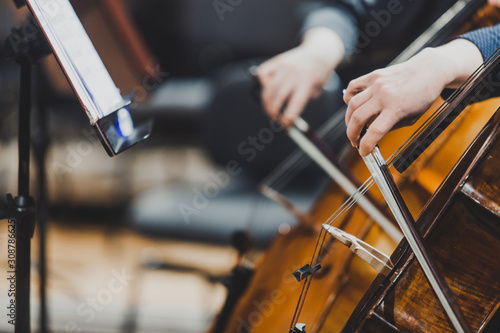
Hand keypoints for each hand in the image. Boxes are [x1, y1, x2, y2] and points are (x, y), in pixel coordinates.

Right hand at [256, 28, 343, 126]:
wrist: (318, 51)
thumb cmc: (318, 74)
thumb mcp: (316, 90)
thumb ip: (302, 101)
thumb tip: (286, 116)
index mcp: (308, 81)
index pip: (296, 103)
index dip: (288, 116)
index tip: (286, 125)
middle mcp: (294, 73)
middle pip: (279, 96)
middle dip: (274, 112)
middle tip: (275, 119)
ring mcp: (284, 65)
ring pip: (269, 88)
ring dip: (267, 103)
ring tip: (270, 110)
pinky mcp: (277, 61)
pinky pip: (263, 73)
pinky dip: (262, 84)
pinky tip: (267, 91)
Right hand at [344, 39, 481, 155]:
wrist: (430, 70)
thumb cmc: (424, 95)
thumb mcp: (412, 117)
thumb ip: (392, 125)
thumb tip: (373, 134)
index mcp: (396, 108)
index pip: (374, 132)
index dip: (365, 145)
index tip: (363, 152)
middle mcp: (384, 95)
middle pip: (358, 119)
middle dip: (352, 134)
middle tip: (354, 141)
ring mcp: (377, 84)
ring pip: (352, 104)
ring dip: (348, 119)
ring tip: (352, 126)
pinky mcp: (374, 76)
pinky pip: (353, 86)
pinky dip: (348, 97)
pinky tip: (350, 104)